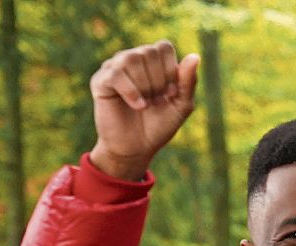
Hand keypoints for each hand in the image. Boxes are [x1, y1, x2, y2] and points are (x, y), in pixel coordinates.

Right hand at [90, 41, 199, 181]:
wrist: (137, 148)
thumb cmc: (159, 125)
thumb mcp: (181, 106)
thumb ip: (188, 82)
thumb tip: (196, 56)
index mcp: (152, 62)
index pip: (164, 47)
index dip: (171, 71)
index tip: (171, 93)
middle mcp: (132, 59)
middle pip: (149, 52)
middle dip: (159, 81)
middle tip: (155, 101)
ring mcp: (114, 68)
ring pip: (131, 59)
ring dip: (145, 86)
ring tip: (146, 104)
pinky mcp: (100, 80)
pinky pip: (116, 74)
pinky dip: (131, 92)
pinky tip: (138, 106)